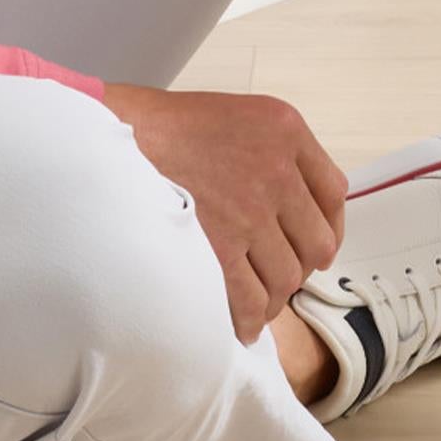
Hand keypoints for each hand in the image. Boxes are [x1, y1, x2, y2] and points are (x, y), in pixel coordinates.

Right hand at [101, 82, 347, 344]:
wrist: (107, 137)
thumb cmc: (160, 129)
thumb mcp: (233, 117)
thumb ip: (271, 154)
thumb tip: (293, 214)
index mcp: (283, 129)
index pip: (332, 192)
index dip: (327, 227)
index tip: (314, 245)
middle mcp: (276, 168)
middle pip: (316, 243)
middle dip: (297, 265)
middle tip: (274, 274)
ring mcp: (249, 209)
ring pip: (287, 278)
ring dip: (272, 296)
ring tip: (252, 300)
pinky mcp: (220, 247)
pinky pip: (252, 301)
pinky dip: (248, 320)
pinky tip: (239, 323)